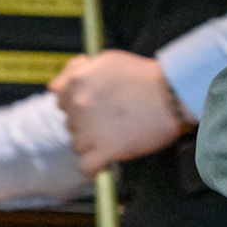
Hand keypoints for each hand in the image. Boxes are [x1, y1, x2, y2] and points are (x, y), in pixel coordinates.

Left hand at [49, 50, 192, 175]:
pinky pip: (87, 167)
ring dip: (93, 143)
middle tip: (114, 120)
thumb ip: (75, 70)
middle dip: (88, 124)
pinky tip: (107, 161)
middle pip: (71, 124)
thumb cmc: (144, 76)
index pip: (61, 102)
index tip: (98, 106)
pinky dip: (96, 166)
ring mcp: (90, 130)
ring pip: (78, 145)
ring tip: (117, 136)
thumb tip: (54, 86)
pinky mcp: (106, 151)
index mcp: (77, 83)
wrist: (173, 95)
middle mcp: (78, 106)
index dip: (79, 105)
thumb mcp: (106, 59)